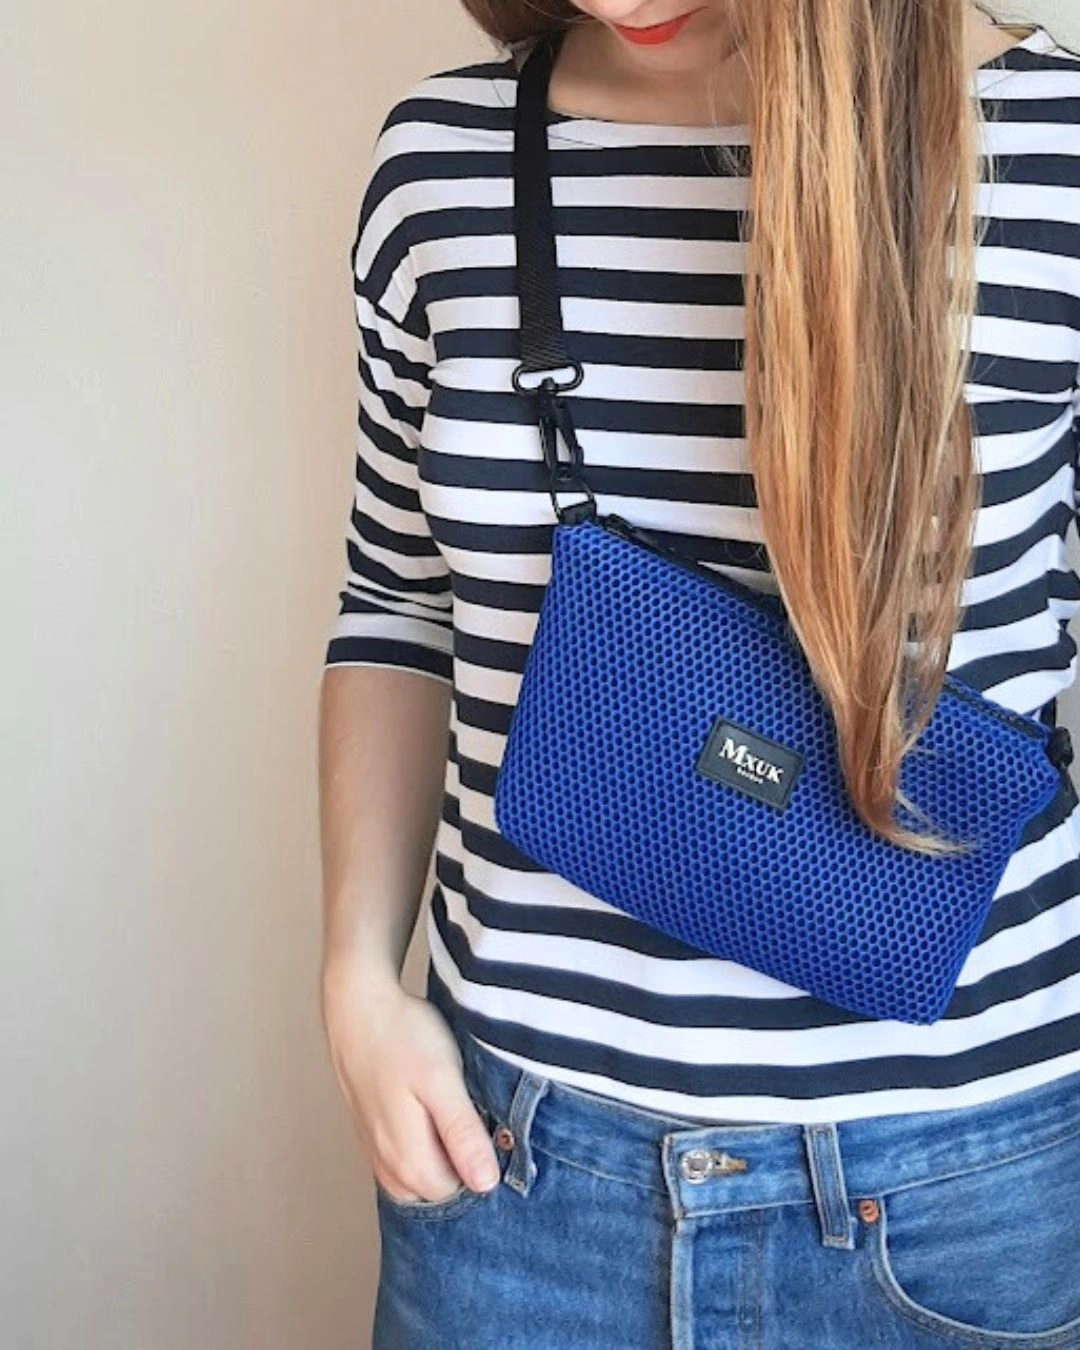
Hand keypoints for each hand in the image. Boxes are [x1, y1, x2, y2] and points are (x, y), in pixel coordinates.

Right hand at [320, 959, 500, 1203]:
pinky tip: (431, 1113)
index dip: (485, 1163)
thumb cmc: (401, 1036)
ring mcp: (375, 1151)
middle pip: (441, 1189)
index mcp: (410, 1160)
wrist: (357, 1006)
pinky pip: (403, 1161)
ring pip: (420, 1177)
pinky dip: (423, 1147)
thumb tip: (486, 1183)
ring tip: (453, 1111)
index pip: (463, 1192)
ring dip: (443, 1155)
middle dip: (464, 1162)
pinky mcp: (370, 1134)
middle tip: (476, 1114)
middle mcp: (388, 1166)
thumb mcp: (443, 1079)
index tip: (495, 1129)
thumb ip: (462, 1133)